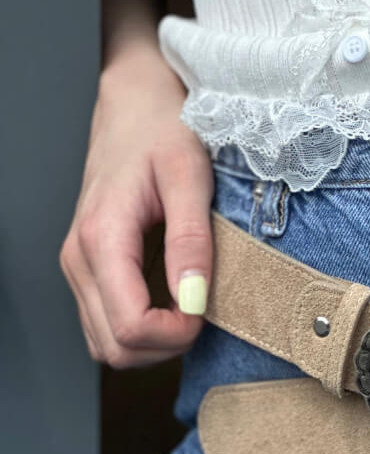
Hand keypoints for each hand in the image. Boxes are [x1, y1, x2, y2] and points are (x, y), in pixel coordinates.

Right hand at [60, 39, 213, 368]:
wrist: (136, 105)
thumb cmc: (163, 131)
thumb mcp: (190, 176)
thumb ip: (191, 240)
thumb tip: (194, 300)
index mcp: (101, 238)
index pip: (129, 327)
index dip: (175, 335)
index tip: (206, 312)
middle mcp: (79, 259)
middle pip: (114, 348)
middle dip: (165, 346)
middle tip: (202, 314)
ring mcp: (79, 268)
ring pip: (106, 345)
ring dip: (153, 345)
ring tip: (189, 309)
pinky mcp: (89, 270)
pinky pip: (106, 326)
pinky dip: (142, 331)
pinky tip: (172, 305)